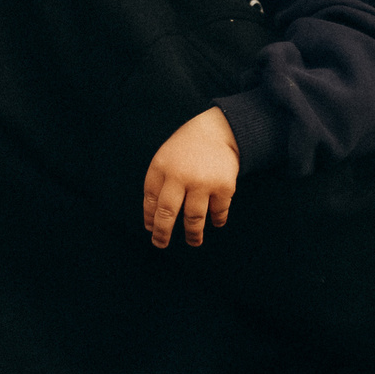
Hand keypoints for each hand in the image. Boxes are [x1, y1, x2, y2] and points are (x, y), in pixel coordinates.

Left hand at [144, 108, 239, 248]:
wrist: (219, 130)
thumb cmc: (187, 149)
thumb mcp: (165, 159)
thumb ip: (158, 184)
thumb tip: (152, 221)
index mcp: (161, 167)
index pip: (151, 201)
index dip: (150, 219)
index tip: (151, 230)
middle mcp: (180, 175)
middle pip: (167, 214)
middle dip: (162, 233)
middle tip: (161, 244)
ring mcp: (203, 182)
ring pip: (193, 219)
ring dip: (193, 234)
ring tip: (194, 242)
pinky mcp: (224, 187)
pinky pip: (218, 213)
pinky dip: (217, 220)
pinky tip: (215, 223)